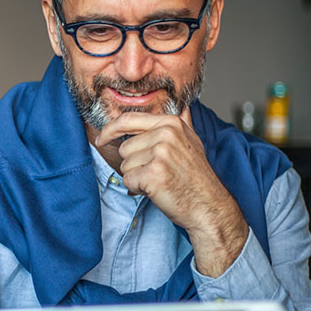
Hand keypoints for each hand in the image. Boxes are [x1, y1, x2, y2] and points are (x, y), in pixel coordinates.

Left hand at [94, 109, 247, 277]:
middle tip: (158, 172)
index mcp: (171, 123)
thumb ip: (182, 121)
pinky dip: (137, 189)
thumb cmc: (196, 177)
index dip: (109, 130)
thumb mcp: (191, 141)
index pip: (128, 119)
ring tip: (159, 180)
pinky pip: (128, 180)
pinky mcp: (153, 174)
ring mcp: (160, 153)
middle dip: (134, 163)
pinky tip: (156, 190)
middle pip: (124, 147)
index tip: (101, 139)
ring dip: (137, 177)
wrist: (208, 206)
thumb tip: (181, 104)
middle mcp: (166, 135)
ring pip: (125, 165)